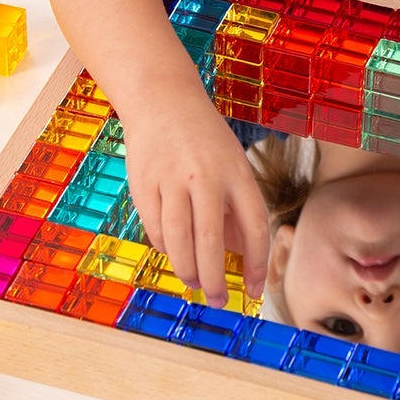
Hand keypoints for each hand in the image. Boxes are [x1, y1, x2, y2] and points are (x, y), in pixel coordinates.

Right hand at [122, 84, 269, 308]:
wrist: (163, 99)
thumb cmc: (205, 140)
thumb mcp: (233, 165)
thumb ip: (237, 210)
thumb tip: (240, 258)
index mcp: (237, 172)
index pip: (254, 227)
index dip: (256, 264)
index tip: (253, 289)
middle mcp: (206, 176)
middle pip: (211, 240)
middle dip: (215, 279)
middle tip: (218, 301)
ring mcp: (172, 178)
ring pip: (178, 239)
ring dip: (186, 269)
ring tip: (193, 283)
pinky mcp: (144, 182)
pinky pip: (155, 227)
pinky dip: (164, 247)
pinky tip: (172, 253)